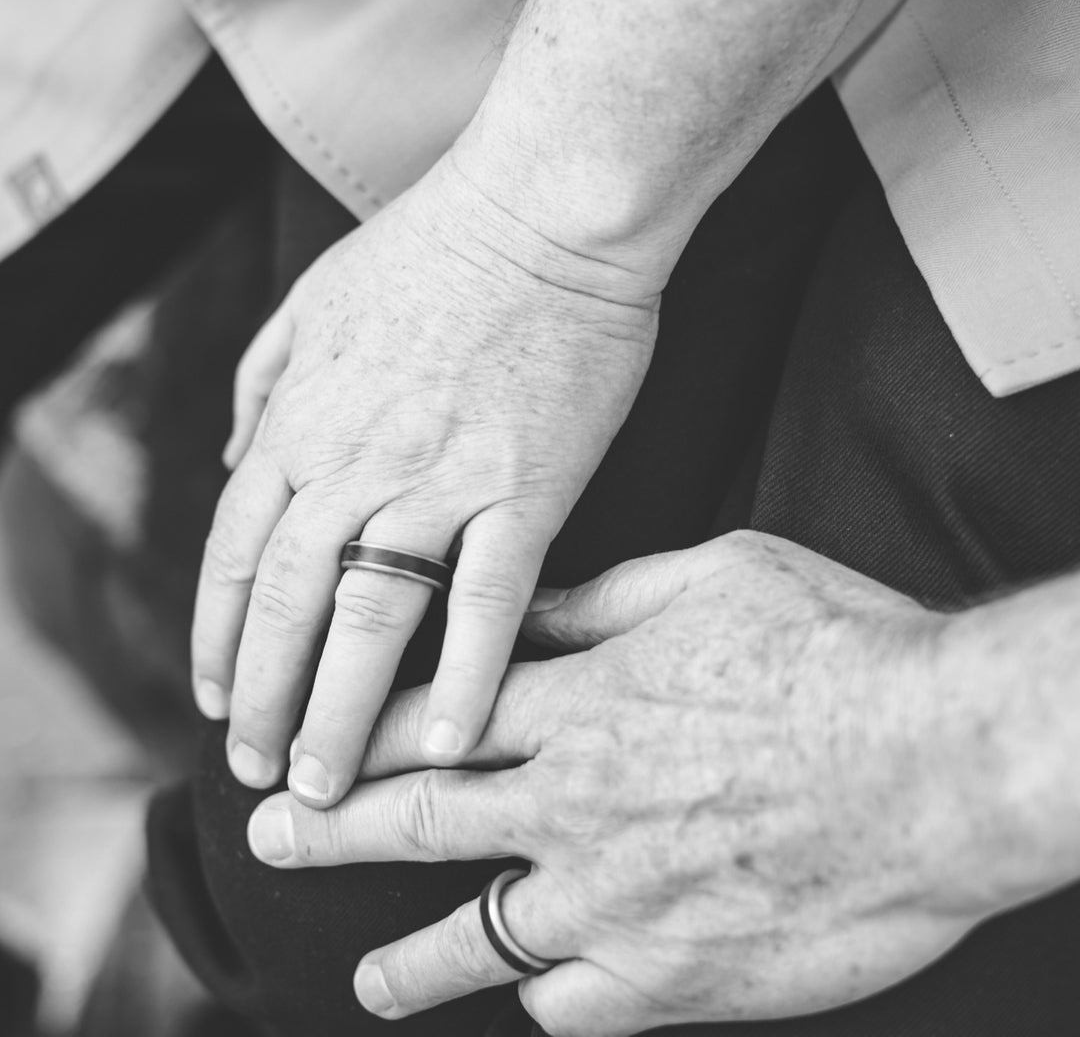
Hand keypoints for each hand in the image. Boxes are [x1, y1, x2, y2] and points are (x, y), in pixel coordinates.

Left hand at [191, 156, 659, 806]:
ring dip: (340, 713)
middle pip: (289, 606)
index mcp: (299, 420)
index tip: (220, 699)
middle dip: (264, 699)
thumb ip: (261, 381)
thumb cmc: (435, 247)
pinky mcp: (526, 491)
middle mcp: (354, 463)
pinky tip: (455, 743)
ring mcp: (439, 481)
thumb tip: (235, 452)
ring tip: (327, 785)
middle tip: (261, 770)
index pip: (236, 555)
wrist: (544, 214)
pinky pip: (488, 601)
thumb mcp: (312, 298)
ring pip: (371, 619)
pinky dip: (470, 677)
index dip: (221, 638)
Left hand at [245, 531, 1037, 1034]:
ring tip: (368, 979)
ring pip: (479, 937)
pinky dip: (546, 1004)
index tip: (313, 746)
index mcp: (580, 704)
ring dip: (411, 959)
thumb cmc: (833, 646)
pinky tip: (535, 1004)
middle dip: (329, 832)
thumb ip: (605, 599)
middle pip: (419, 821)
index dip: (359, 732)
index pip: (431, 720)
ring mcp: (617, 900)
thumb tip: (534, 604)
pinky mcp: (676, 975)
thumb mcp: (714, 576)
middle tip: (272, 842)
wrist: (940, 758)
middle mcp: (575, 804)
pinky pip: (576, 1006)